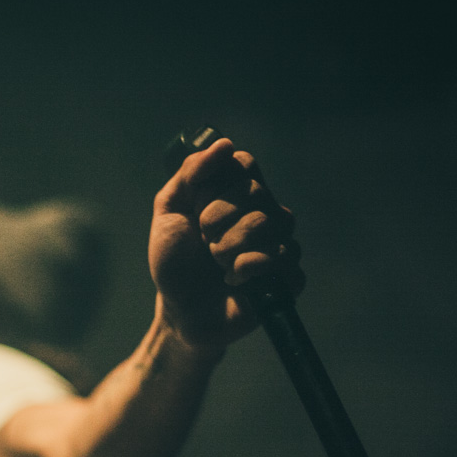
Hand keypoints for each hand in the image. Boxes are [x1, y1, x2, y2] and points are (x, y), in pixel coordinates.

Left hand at [149, 138, 303, 345]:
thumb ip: (190, 175)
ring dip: (229, 247)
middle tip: (204, 242)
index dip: (218, 185)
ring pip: (270, 224)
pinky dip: (250, 270)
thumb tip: (223, 144)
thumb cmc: (175, 263)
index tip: (196, 210)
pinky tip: (235, 282)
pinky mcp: (287, 277)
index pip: (245, 164)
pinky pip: (284, 259)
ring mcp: (278, 244)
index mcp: (236, 193)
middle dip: (217, 220)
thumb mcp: (169, 213)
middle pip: (257, 192)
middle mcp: (263, 213)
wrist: (180, 311)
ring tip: (217, 265)